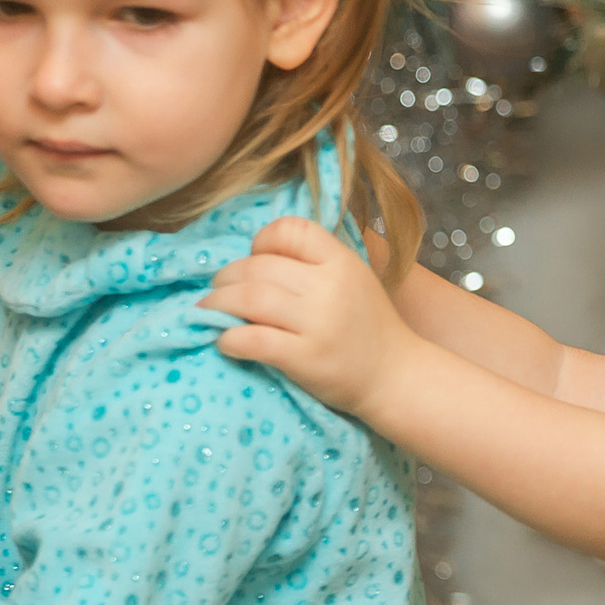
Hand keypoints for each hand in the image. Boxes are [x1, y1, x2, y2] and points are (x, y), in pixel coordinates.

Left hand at [207, 216, 415, 416]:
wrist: (395, 375)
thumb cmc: (368, 326)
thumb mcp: (353, 279)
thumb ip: (315, 263)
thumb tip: (256, 255)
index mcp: (341, 262)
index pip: (291, 230)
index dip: (263, 240)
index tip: (255, 258)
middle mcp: (329, 287)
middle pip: (259, 265)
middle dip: (227, 277)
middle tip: (219, 291)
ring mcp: (318, 323)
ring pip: (249, 298)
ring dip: (217, 304)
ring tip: (208, 312)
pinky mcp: (306, 358)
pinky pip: (253, 339)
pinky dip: (229, 338)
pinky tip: (225, 341)